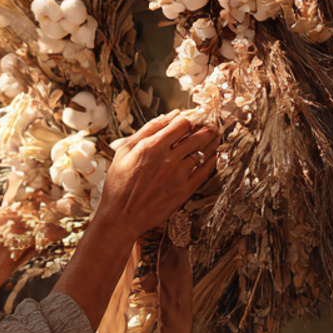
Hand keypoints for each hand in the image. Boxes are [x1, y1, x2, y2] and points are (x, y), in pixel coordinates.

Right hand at [95, 111, 218, 236]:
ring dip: (210, 143)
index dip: (189, 120)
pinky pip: (204, 172)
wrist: (121, 216)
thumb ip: (147, 130)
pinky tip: (213, 157)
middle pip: (197, 136)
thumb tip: (168, 116)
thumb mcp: (125, 151)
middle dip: (206, 129)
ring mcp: (178, 175)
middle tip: (210, 127)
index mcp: (152, 146)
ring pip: (203, 152)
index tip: (191, 121)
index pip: (182, 123)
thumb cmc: (119, 184)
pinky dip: (211, 162)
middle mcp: (168, 158)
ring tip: (214, 139)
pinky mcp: (184, 190)